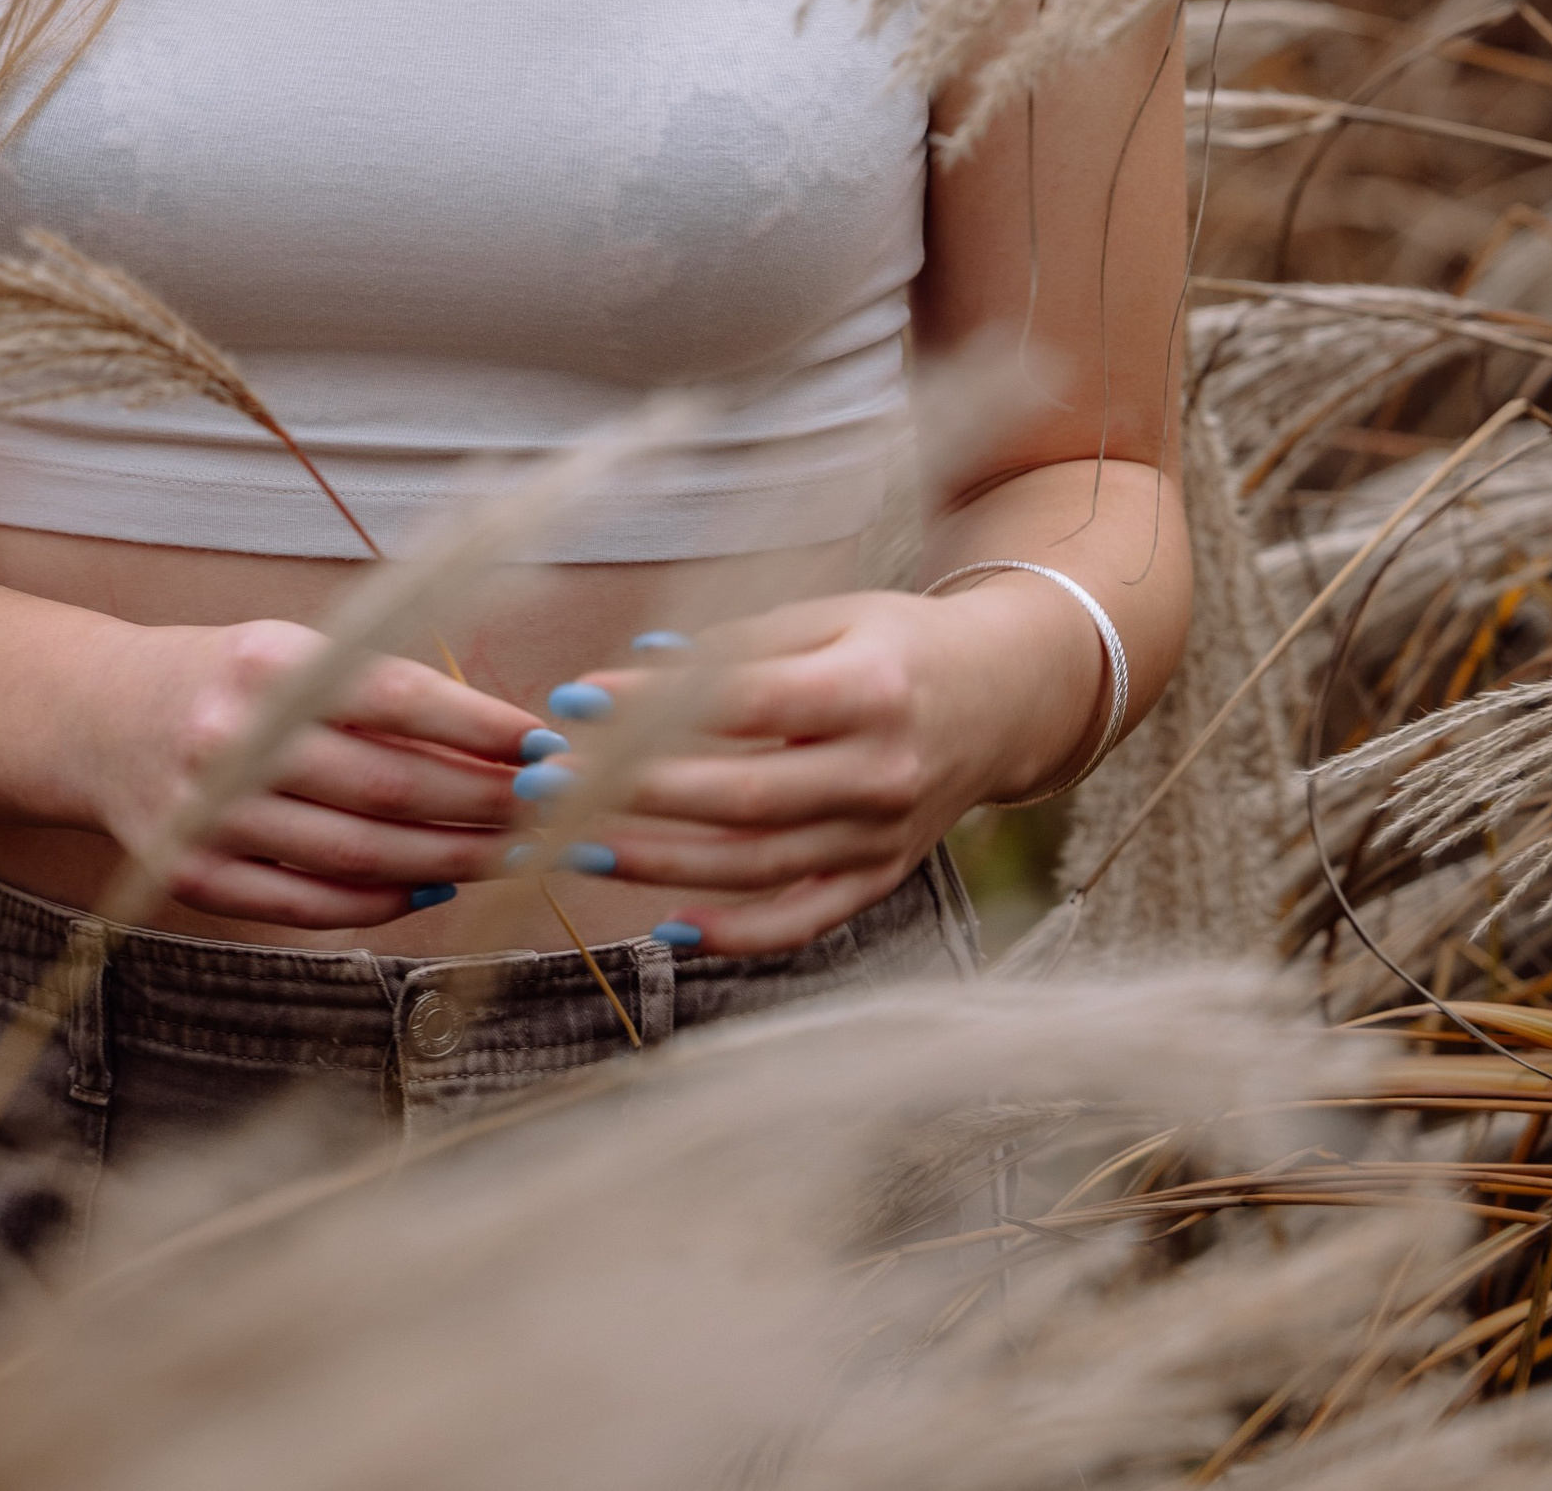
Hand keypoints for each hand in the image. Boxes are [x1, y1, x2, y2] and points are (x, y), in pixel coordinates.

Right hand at [77, 615, 535, 929]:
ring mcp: (209, 815)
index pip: (396, 699)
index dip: (479, 727)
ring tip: (507, 855)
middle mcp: (232, 740)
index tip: (543, 745)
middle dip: (481, 805)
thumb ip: (379, 691)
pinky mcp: (194, 875)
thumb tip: (498, 745)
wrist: (101, 717)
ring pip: (356, 855)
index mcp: (265, 665)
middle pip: (386, 789)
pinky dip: (378, 901)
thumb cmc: (228, 680)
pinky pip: (305, 903)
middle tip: (546, 812)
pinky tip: (427, 887)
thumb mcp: (294, 653)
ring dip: (447, 861)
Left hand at [534, 579, 1105, 956]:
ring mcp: (884, 838)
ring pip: (757, 865)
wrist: (1002, 697)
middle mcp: (882, 772)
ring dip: (659, 861)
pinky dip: (736, 934)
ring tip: (577, 844)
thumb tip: (637, 672)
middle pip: (741, 798)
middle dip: (633, 794)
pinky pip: (802, 921)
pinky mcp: (881, 879)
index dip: (653, 708)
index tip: (573, 702)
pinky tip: (668, 927)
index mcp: (870, 689)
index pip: (742, 704)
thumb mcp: (829, 616)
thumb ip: (737, 645)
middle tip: (548, 785)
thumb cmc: (895, 644)